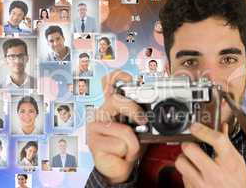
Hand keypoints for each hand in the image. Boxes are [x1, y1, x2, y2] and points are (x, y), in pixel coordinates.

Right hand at [87, 70, 146, 184]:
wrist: (118, 169)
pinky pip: (120, 145)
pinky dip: (127, 153)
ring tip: (126, 147)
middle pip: (117, 101)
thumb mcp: (138, 130)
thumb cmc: (127, 147)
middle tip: (142, 121)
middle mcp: (100, 114)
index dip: (118, 76)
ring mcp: (94, 127)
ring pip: (124, 131)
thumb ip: (141, 118)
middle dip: (134, 111)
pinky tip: (119, 154)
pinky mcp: (93, 142)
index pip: (108, 84)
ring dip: (132, 144)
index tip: (130, 77)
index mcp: (110, 107)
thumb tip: (152, 113)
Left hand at [175, 123, 245, 187]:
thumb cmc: (236, 181)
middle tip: (191, 144)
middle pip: (190, 149)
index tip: (195, 126)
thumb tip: (221, 126)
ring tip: (192, 159)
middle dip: (188, 144)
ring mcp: (201, 184)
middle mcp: (214, 174)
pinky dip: (186, 171)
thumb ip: (227, 143)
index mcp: (229, 163)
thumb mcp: (237, 161)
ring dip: (184, 158)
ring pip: (181, 162)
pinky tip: (195, 172)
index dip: (203, 130)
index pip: (216, 140)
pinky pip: (181, 175)